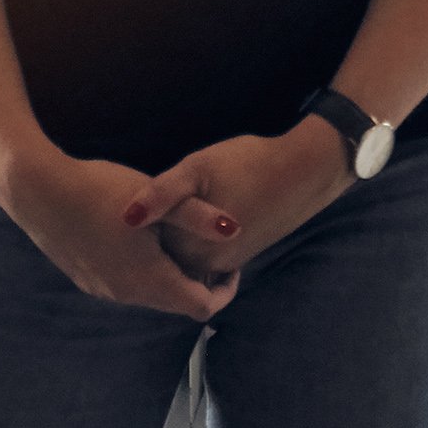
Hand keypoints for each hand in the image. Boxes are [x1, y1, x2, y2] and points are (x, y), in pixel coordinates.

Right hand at [0, 146, 234, 319]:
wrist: (38, 191)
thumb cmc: (101, 190)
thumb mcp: (159, 196)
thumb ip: (199, 216)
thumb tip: (237, 230)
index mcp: (150, 280)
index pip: (202, 307)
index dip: (224, 289)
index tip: (229, 262)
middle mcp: (128, 295)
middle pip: (177, 302)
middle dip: (197, 280)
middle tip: (205, 245)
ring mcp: (104, 291)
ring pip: (152, 294)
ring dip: (170, 275)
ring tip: (174, 237)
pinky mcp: (88, 281)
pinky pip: (128, 286)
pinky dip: (144, 271)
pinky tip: (139, 237)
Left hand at [130, 127, 347, 286]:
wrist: (301, 172)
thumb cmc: (245, 164)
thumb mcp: (196, 169)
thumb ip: (160, 194)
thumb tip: (126, 218)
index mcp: (186, 246)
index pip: (143, 246)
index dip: (138, 222)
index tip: (137, 201)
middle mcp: (203, 264)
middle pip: (162, 256)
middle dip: (155, 235)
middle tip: (159, 200)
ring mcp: (224, 264)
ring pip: (184, 257)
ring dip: (176, 237)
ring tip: (179, 203)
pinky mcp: (239, 257)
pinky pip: (205, 257)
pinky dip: (197, 239)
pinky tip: (199, 211)